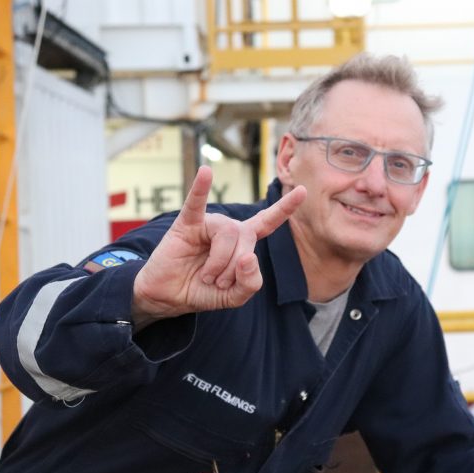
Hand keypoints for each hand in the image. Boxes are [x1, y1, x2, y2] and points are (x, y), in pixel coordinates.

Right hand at [132, 166, 305, 328]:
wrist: (169, 298)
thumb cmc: (203, 291)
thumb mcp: (235, 296)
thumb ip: (250, 282)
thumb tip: (248, 256)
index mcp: (243, 242)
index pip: (267, 222)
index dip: (284, 209)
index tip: (303, 191)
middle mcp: (229, 229)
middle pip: (247, 239)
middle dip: (235, 268)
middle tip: (218, 282)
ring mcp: (208, 224)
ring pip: (229, 233)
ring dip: (219, 262)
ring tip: (206, 276)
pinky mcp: (187, 224)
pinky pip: (196, 203)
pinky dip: (200, 188)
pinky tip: (205, 172)